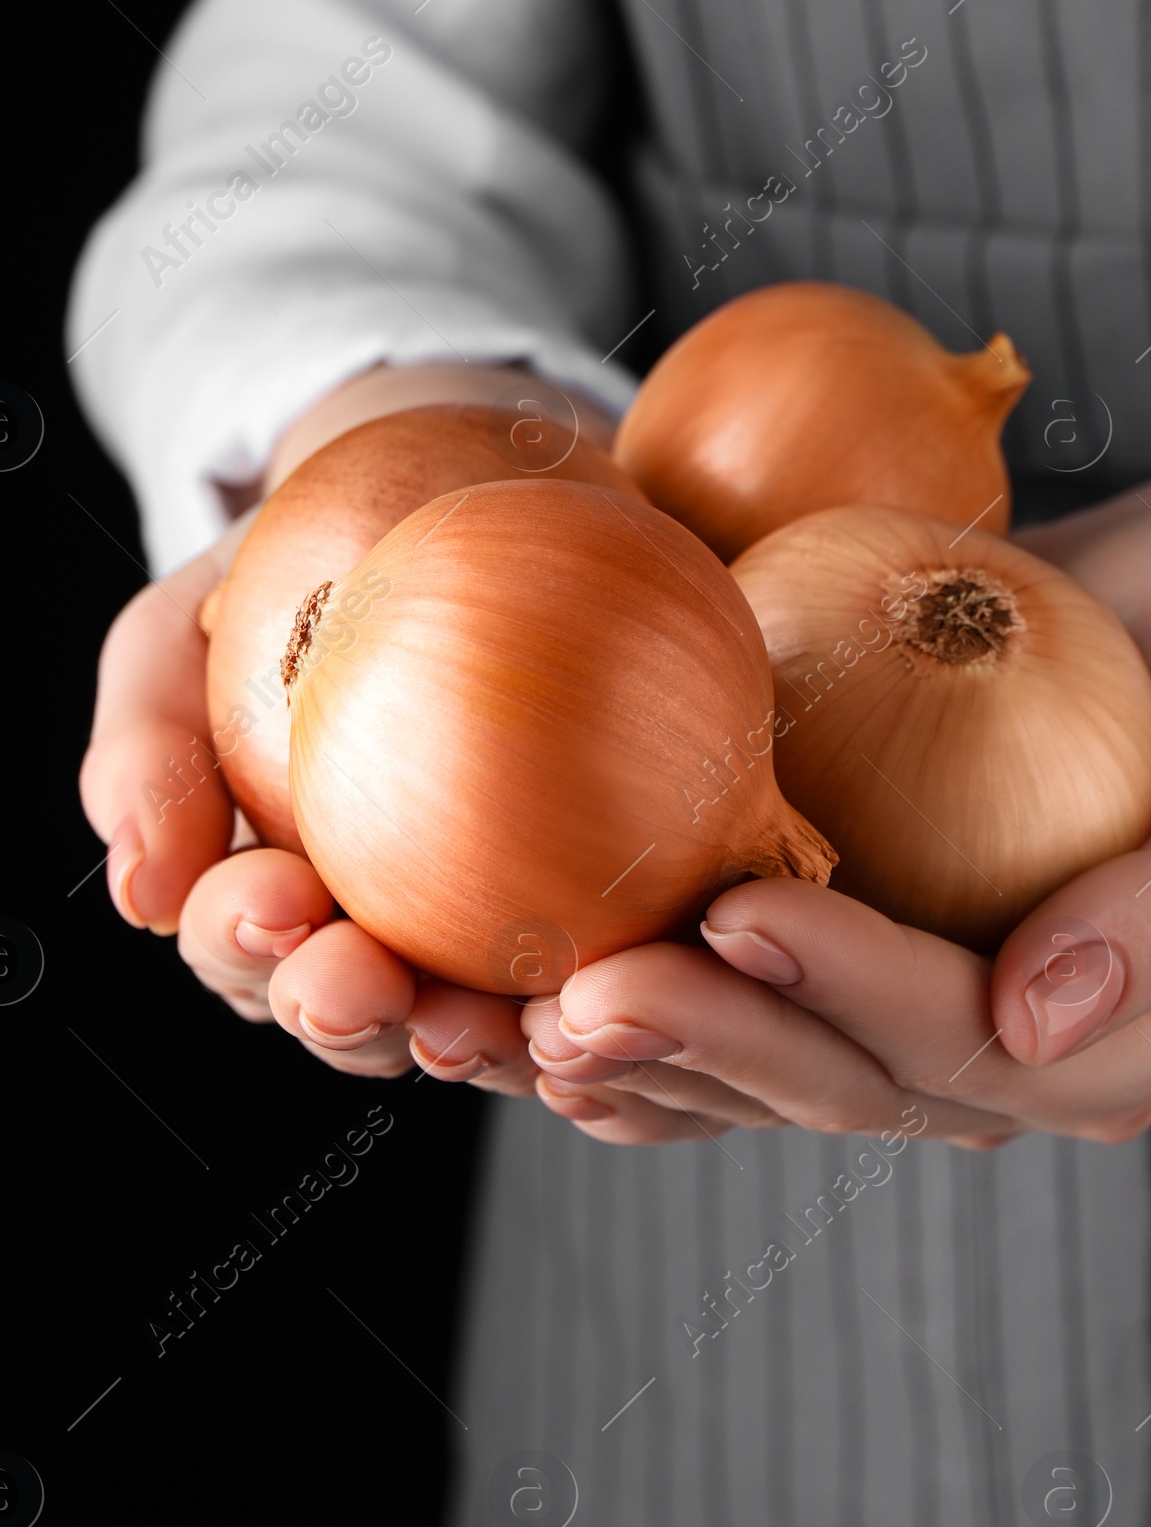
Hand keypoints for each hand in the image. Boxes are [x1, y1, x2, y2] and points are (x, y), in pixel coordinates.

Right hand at [78, 363, 619, 1097]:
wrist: (461, 486)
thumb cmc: (295, 570)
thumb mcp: (184, 637)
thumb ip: (148, 752)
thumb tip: (141, 894)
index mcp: (270, 903)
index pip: (247, 950)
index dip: (246, 947)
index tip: (272, 896)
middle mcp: (380, 941)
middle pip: (361, 1015)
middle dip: (351, 1017)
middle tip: (363, 981)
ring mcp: (494, 943)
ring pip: (488, 1025)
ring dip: (483, 1040)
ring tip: (495, 1020)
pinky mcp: (613, 914)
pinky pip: (619, 965)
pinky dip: (619, 984)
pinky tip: (632, 970)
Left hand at [531, 458, 1150, 1146]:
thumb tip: (1041, 1023)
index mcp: (1106, 1052)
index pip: (960, 1038)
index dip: (848, 991)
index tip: (742, 908)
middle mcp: (997, 1071)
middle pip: (834, 1081)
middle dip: (705, 1046)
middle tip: (576, 996)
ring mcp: (904, 1034)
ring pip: (757, 1079)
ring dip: (637, 1059)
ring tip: (513, 1020)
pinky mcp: (833, 980)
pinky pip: (725, 1029)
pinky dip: (630, 1039)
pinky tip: (522, 1023)